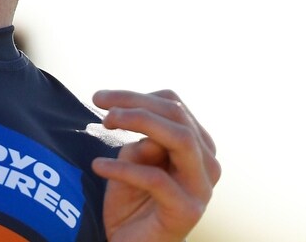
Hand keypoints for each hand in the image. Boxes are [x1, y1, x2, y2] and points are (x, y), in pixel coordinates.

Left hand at [90, 89, 220, 241]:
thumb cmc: (133, 197)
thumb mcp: (135, 158)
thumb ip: (144, 137)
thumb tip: (140, 119)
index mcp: (198, 144)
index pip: (172, 104)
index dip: (135, 95)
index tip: (100, 98)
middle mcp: (207, 163)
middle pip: (177, 115)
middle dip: (135, 104)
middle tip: (99, 105)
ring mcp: (201, 187)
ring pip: (180, 139)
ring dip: (138, 122)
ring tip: (105, 123)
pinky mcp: (187, 210)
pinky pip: (156, 178)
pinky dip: (123, 168)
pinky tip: (98, 165)